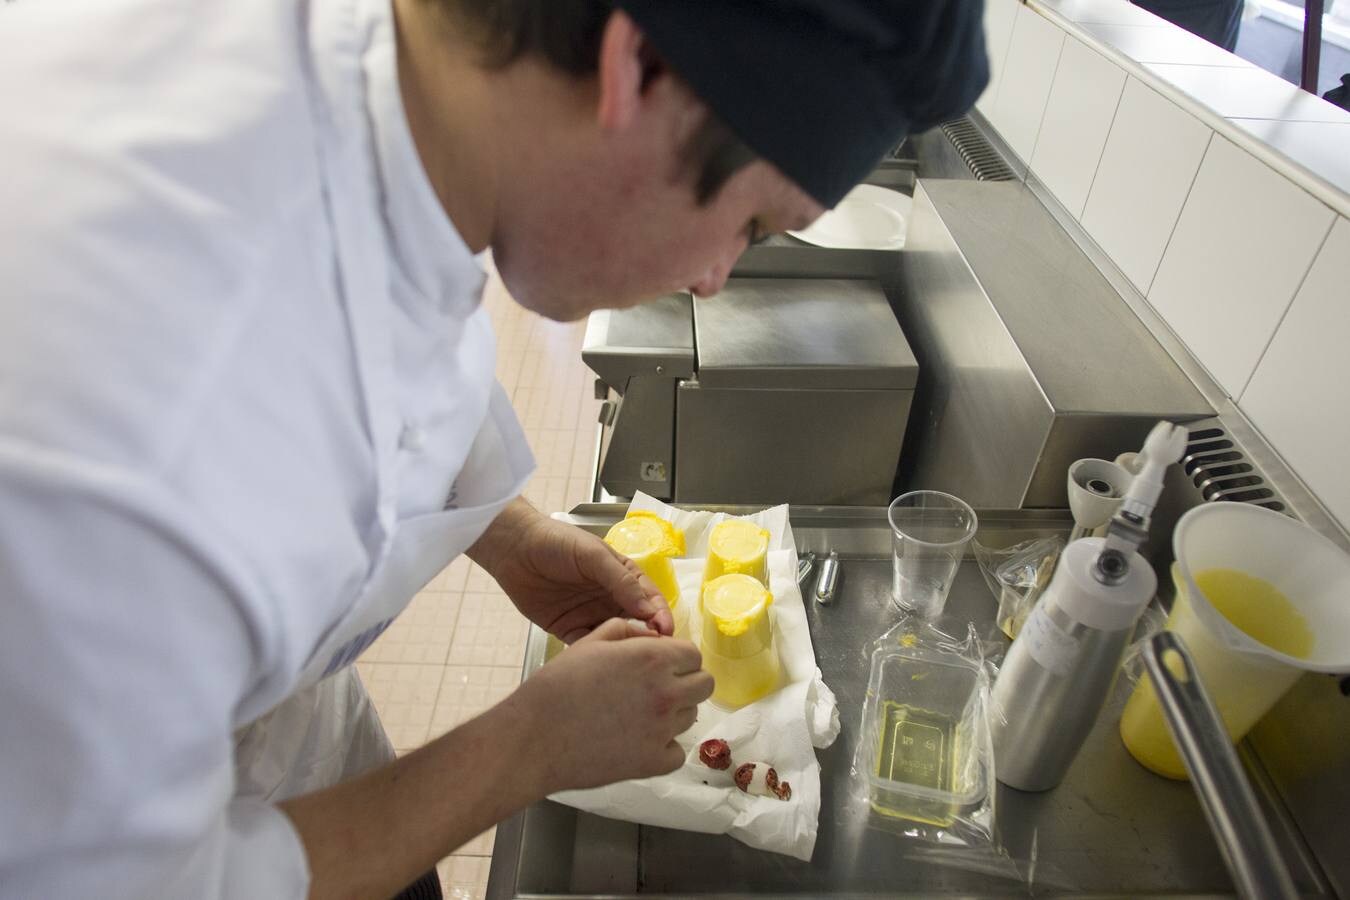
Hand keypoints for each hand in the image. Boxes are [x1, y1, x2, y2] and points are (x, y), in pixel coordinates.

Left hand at [472, 498, 674, 641]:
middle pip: (637, 622)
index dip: (659, 613)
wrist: (514, 548)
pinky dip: (597, 654)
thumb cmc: (557, 542)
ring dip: (624, 649)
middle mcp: (610, 598)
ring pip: (615, 637)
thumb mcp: (593, 555)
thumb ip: (621, 580)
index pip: (649, 597)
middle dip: (648, 637)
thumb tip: (648, 608)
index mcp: (623, 576)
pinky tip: (603, 661)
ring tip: (632, 661)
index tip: (666, 630)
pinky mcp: (569, 630)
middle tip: (654, 653)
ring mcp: (591, 615)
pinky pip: (588, 645)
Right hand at [507, 619, 712, 792]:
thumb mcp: (590, 643)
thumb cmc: (557, 687)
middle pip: (704, 684)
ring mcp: (662, 730)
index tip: (663, 664)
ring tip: (639, 714)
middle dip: (686, 682)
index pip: (693, 654)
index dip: (678, 658)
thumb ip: (626, 632)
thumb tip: (648, 635)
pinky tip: (639, 740)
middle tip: (658, 688)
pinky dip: (663, 748)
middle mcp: (666, 692)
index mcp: (653, 658)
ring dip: (674, 713)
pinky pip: (677, 752)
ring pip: (691, 717)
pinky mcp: (653, 762)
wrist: (534, 737)